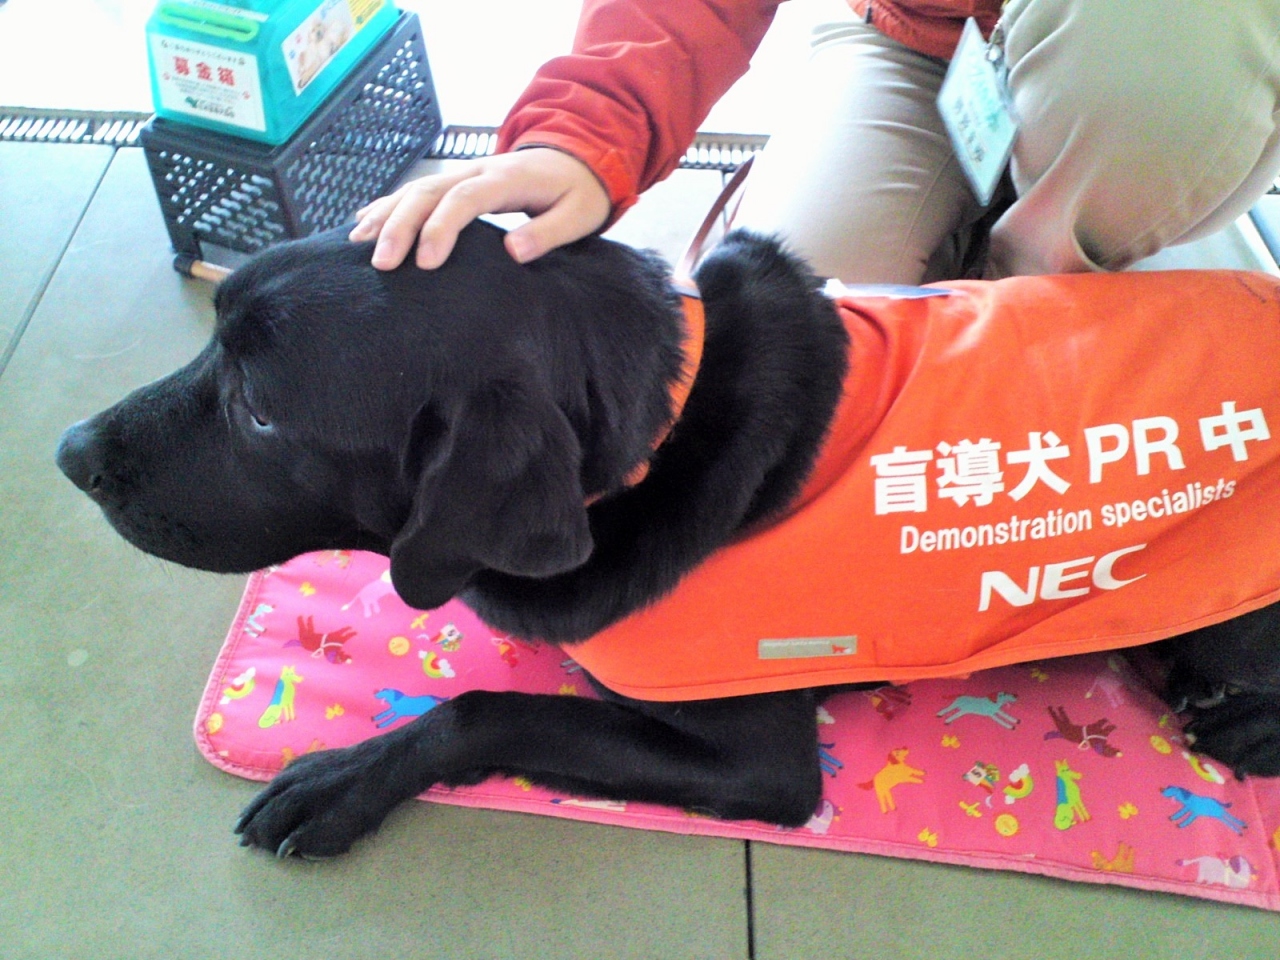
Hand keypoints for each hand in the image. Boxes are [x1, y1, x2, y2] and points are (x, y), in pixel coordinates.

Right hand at [349, 147, 611, 269]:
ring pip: (415, 189)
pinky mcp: (455, 181)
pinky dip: (387, 206)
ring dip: (385, 215)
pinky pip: (415, 191)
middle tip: (381, 264)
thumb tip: (513, 251)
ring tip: (358, 245)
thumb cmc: (579, 192)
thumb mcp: (579, 215)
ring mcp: (463, 173)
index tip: (426, 263)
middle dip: (400, 226)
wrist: (577, 157)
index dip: (442, 228)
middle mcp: (477, 171)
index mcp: (506, 179)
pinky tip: (361, 224)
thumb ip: (548, 233)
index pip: (465, 199)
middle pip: (429, 192)